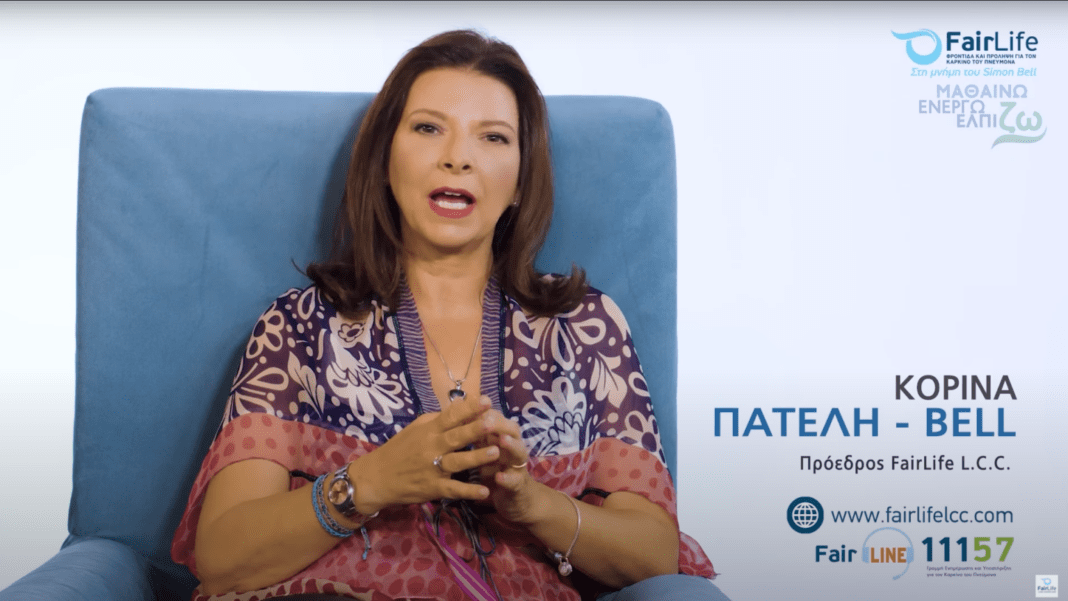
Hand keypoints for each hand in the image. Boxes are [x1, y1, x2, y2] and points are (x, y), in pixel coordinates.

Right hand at [350, 395, 508, 513]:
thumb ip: (436, 420)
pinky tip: (484, 491)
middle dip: (474, 429)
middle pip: (455, 437)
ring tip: (495, 452)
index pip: (450, 416)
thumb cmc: (399, 450)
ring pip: (457, 462)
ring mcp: (433, 469)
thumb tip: (460, 407)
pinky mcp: (433, 488)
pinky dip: (468, 491)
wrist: (376, 478)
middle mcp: (431, 447)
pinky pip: (453, 490)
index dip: (468, 408)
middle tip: (493, 421)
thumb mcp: (415, 429)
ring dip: (476, 457)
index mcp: (429, 431)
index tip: (486, 400)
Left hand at [478, 412, 550, 525]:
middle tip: (486, 418)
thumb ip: (476, 433)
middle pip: (512, 430)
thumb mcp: (484, 449)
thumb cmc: (495, 468)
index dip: (485, 411)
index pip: (497, 418)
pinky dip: (507, 479)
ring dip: (511, 445)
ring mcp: (518, 466)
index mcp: (503, 437)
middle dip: (499, 423)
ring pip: (518, 452)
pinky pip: (515, 481)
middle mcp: (513, 447)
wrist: (515, 498)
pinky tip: (499, 477)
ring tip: (502, 440)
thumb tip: (457, 410)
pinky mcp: (519, 486)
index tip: (470, 405)